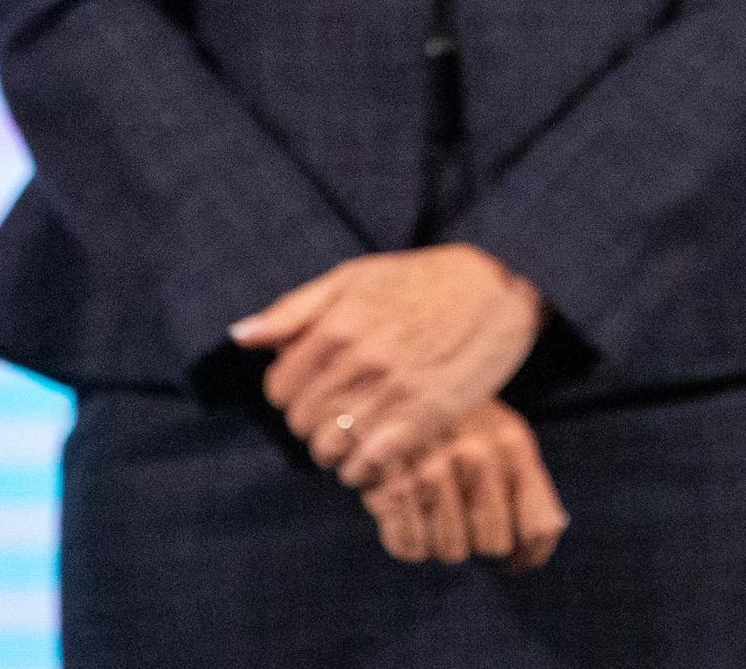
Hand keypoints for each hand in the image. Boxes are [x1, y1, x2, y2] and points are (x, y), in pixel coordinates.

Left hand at [233, 244, 545, 489]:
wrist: (505, 283)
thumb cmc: (425, 279)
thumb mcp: (356, 277)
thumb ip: (295, 309)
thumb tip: (241, 338)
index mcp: (337, 325)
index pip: (279, 391)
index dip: (294, 393)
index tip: (319, 388)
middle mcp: (360, 359)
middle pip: (302, 424)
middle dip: (315, 422)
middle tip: (343, 411)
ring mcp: (394, 390)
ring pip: (329, 450)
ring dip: (339, 449)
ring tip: (361, 432)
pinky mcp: (427, 415)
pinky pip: (368, 465)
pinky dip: (365, 468)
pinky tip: (379, 451)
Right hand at [364, 400, 567, 569]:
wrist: (388, 391)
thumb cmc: (456, 423)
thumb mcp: (501, 437)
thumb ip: (528, 483)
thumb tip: (549, 534)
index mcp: (514, 445)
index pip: (539, 525)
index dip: (532, 554)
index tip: (519, 563)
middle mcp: (478, 457)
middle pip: (493, 545)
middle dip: (481, 542)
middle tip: (465, 521)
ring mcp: (432, 471)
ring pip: (452, 551)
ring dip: (443, 542)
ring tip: (434, 511)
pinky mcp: (390, 486)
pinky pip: (411, 549)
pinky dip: (409, 541)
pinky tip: (407, 515)